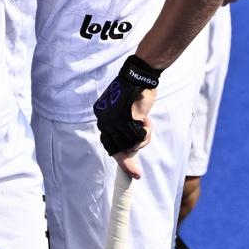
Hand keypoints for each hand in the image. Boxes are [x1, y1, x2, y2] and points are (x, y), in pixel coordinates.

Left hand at [94, 55, 160, 174]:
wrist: (140, 76)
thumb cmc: (138, 91)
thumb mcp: (128, 109)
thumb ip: (126, 126)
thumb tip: (130, 150)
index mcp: (101, 116)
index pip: (109, 142)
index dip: (121, 156)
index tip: (132, 172)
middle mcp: (103, 120)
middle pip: (117, 149)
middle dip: (131, 156)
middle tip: (140, 157)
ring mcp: (112, 122)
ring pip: (129, 146)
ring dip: (142, 139)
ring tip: (146, 122)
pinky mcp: (124, 121)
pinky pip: (137, 140)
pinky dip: (145, 134)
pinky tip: (146, 120)